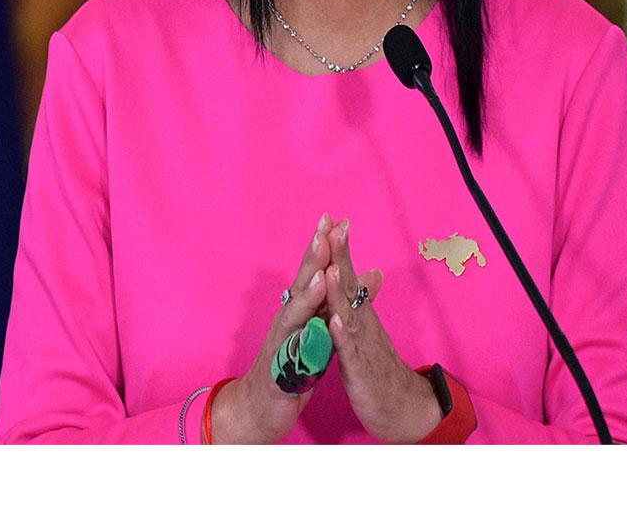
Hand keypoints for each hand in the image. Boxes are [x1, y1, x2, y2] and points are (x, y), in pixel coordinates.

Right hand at [209, 214, 332, 442]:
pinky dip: (303, 339)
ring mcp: (281, 344)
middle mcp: (287, 321)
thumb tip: (366, 277)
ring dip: (307, 291)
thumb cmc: (291, 368)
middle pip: (301, 283)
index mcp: (299, 312)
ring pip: (295, 313)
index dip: (323, 247)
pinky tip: (313, 327)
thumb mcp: (320, 334)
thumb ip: (337, 306)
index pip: (312, 273)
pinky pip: (293, 352)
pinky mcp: (280, 369)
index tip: (335, 219)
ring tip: (322, 269)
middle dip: (314, 256)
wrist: (260, 407)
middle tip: (326, 228)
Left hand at [322, 218, 441, 442]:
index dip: (339, 250)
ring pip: (350, 314)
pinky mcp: (360, 372)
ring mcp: (362, 347)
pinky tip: (335, 320)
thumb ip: (364, 301)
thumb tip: (368, 271)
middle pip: (350, 286)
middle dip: (341, 257)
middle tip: (334, 226)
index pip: (348, 276)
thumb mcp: (368, 331)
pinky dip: (342, 335)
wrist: (404, 409)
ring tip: (332, 266)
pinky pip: (350, 352)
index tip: (331, 220)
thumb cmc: (380, 368)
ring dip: (340, 291)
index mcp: (359, 315)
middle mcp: (363, 325)